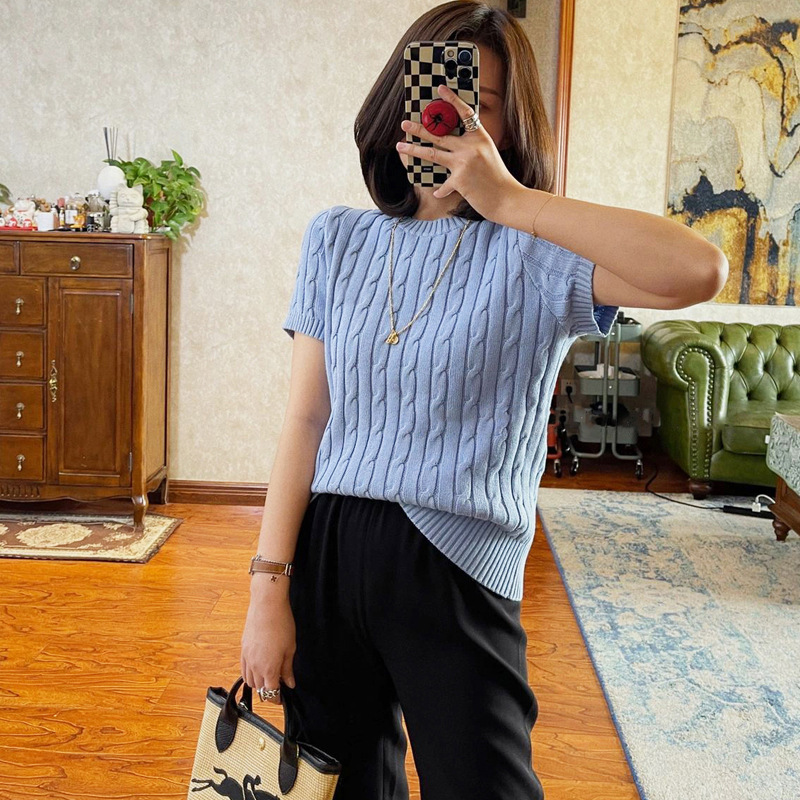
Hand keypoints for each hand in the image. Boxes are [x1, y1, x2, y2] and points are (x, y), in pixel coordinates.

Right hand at [240, 592, 296, 704]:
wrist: (267, 605)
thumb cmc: (282, 624)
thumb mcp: (290, 648)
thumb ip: (288, 669)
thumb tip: (290, 683)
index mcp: (269, 669)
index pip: (271, 693)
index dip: (277, 699)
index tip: (282, 698)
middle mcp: (255, 666)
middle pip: (260, 689)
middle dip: (269, 692)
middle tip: (279, 686)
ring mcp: (247, 658)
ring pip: (249, 681)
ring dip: (259, 684)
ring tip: (270, 677)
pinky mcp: (243, 649)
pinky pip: (244, 669)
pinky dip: (250, 674)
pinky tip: (259, 668)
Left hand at [396, 83, 520, 221]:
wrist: (506, 198)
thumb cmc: (497, 178)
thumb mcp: (487, 155)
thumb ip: (471, 147)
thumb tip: (451, 144)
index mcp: (480, 137)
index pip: (465, 113)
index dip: (452, 99)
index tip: (441, 89)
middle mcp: (471, 146)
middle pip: (439, 134)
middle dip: (419, 128)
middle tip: (404, 123)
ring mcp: (464, 162)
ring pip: (432, 153)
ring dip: (414, 149)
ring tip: (400, 146)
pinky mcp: (459, 180)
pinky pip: (443, 185)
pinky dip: (441, 190)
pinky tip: (438, 192)